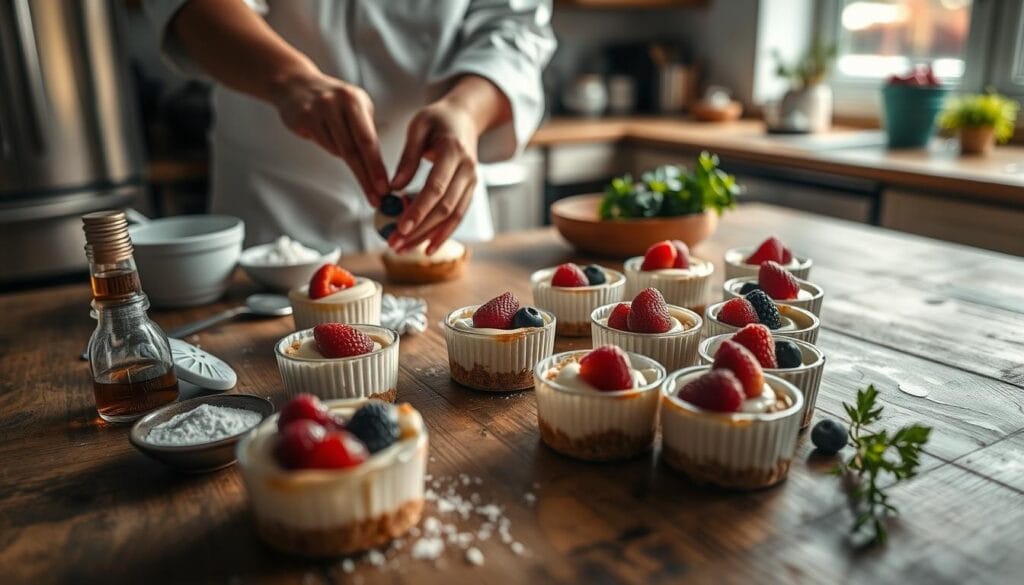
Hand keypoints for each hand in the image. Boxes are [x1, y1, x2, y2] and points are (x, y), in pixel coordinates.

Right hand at [271, 71, 388, 203]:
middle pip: (353, 150)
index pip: (369, 140)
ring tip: (343, 147)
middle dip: (366, 176)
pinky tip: (328, 137)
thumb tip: (379, 164)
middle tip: (375, 196)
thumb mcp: (356, 105)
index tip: (384, 186)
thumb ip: (367, 129)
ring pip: (337, 149)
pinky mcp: (303, 119)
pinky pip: (322, 144)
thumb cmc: (333, 100)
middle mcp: (337, 104)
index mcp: (355, 100)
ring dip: (346, 158)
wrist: (296, 85)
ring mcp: (318, 111)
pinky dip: (330, 147)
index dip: (376, 166)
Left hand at [388, 101, 479, 253]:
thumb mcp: (418, 127)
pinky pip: (458, 216)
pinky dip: (443, 234)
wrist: (466, 117)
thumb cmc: (438, 119)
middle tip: (394, 243)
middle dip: (419, 230)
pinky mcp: (470, 191)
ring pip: (452, 217)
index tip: (400, 227)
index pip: (436, 188)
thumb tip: (393, 188)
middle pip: (444, 208)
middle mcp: (468, 170)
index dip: (419, 210)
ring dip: (428, 236)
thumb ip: (407, 158)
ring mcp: (472, 182)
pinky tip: (427, 247)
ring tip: (404, 249)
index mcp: (453, 152)